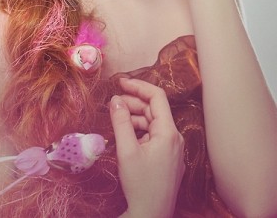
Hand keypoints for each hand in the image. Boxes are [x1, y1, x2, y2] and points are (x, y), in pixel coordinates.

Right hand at [110, 78, 184, 217]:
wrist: (151, 217)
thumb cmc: (140, 185)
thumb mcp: (126, 150)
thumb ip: (121, 121)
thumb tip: (115, 99)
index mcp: (168, 132)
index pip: (157, 97)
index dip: (138, 86)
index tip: (120, 83)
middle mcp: (175, 138)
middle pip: (154, 110)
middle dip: (133, 103)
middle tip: (112, 103)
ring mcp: (173, 150)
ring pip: (153, 124)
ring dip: (134, 118)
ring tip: (116, 118)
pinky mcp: (168, 160)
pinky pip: (154, 137)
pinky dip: (139, 131)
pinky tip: (125, 135)